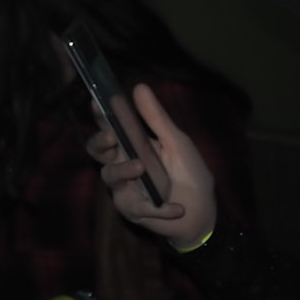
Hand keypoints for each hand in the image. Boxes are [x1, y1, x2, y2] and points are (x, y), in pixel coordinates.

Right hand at [86, 83, 215, 248]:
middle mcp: (122, 164)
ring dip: (123, 170)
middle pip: (96, 151)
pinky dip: (159, 208)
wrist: (204, 213)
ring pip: (109, 176)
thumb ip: (157, 119)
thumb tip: (139, 86)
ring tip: (141, 167)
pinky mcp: (133, 210)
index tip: (97, 102)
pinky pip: (137, 207)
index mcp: (131, 145)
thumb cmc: (190, 174)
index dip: (100, 116)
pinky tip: (177, 207)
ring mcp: (124, 187)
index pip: (109, 127)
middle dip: (99, 142)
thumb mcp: (178, 143)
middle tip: (111, 137)